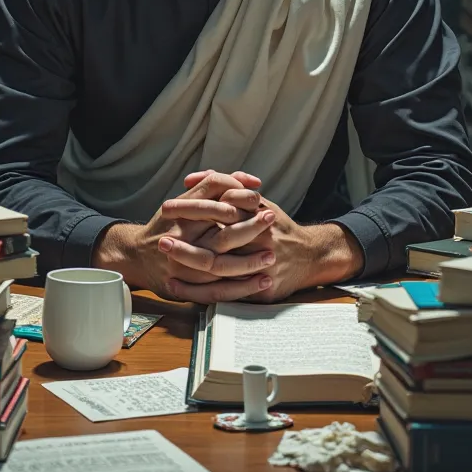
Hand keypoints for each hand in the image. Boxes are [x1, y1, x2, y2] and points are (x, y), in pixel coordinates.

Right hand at [91, 170, 276, 301]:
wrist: (136, 256)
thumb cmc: (168, 224)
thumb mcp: (185, 200)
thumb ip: (214, 186)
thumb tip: (251, 180)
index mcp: (182, 210)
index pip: (212, 198)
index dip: (237, 196)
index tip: (258, 198)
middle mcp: (182, 235)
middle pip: (220, 231)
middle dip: (249, 227)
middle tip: (271, 221)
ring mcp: (182, 263)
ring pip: (220, 264)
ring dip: (248, 262)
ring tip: (271, 257)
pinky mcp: (185, 285)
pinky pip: (216, 290)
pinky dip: (240, 288)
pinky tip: (261, 283)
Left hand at [158, 173, 364, 302]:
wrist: (309, 255)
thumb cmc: (276, 225)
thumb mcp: (257, 202)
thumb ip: (228, 187)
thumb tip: (198, 177)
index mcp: (256, 217)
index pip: (218, 211)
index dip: (191, 211)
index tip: (166, 210)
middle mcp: (258, 242)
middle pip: (217, 245)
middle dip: (187, 245)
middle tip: (161, 241)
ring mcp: (260, 268)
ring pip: (219, 272)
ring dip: (189, 272)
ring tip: (164, 270)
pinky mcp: (261, 292)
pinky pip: (226, 295)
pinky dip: (199, 293)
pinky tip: (176, 290)